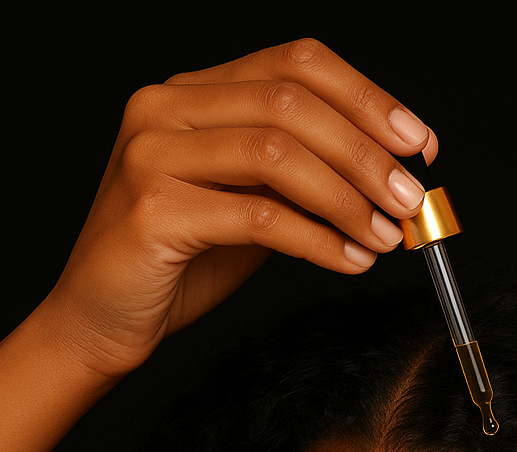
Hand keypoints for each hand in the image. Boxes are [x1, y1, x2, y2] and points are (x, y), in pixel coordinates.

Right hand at [38, 39, 436, 379]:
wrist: (98, 320)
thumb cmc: (175, 265)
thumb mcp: (247, 208)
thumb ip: (298, 182)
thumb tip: (386, 182)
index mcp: (191, 92)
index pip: (294, 64)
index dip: (366, 97)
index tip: (418, 142)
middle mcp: (166, 106)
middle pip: (291, 102)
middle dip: (365, 151)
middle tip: (411, 198)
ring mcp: (154, 152)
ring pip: (277, 153)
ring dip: (347, 196)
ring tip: (388, 235)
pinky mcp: (154, 208)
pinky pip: (258, 216)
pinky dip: (317, 239)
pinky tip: (349, 259)